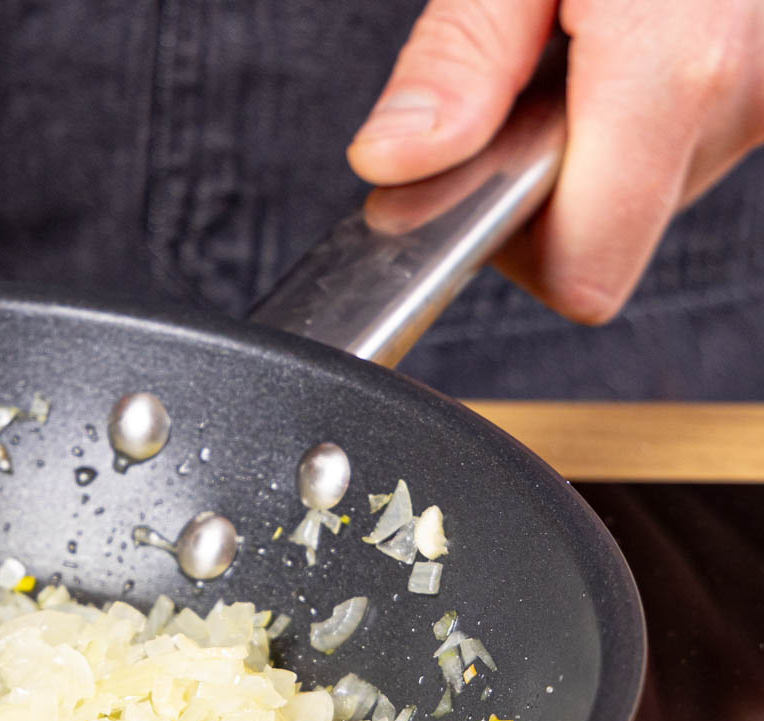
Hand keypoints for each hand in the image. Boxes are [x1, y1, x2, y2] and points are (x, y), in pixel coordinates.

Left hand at [348, 0, 763, 323]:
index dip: (505, 248)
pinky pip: (675, 149)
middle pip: (605, 239)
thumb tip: (397, 163)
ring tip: (569, 43)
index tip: (461, 178)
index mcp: (678, 69)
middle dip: (538, 183)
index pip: (584, 272)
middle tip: (513, 77)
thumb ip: (457, 60)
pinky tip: (612, 42)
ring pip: (640, 197)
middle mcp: (743, 100)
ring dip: (583, 149)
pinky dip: (627, 120)